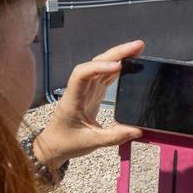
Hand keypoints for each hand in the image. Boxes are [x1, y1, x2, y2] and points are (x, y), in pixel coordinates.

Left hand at [34, 40, 144, 168]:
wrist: (54, 146)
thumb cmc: (67, 142)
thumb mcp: (91, 142)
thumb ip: (114, 136)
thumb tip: (137, 131)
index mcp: (73, 99)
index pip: (82, 74)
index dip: (99, 67)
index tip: (118, 66)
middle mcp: (79, 89)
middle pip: (95, 63)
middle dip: (116, 53)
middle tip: (138, 46)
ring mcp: (86, 89)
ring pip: (101, 66)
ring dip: (119, 56)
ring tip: (138, 50)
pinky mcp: (93, 93)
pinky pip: (105, 75)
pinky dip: (118, 67)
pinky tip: (130, 63)